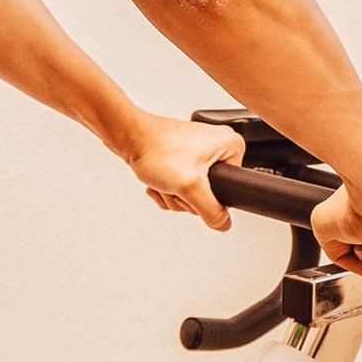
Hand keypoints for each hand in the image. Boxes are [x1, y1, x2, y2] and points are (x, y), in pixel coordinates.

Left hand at [122, 112, 243, 229]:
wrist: (130, 138)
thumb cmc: (156, 149)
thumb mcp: (189, 186)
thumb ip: (211, 211)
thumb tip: (223, 224)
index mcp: (231, 146)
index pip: (229, 190)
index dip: (206, 197)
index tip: (189, 185)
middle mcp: (218, 145)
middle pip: (209, 194)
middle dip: (185, 196)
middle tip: (174, 181)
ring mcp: (200, 151)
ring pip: (192, 192)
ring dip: (173, 193)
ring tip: (164, 177)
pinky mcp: (184, 156)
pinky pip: (181, 186)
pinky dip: (167, 188)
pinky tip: (158, 177)